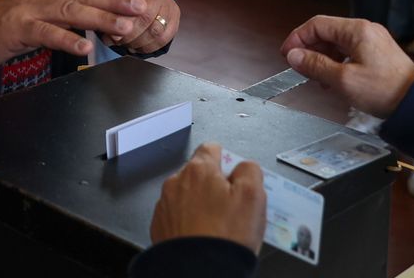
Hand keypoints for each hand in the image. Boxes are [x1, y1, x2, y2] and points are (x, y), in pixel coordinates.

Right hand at [0, 0, 147, 69]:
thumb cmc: (8, 24)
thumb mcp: (40, 10)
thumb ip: (67, 10)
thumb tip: (101, 15)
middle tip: (141, 6)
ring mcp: (28, 8)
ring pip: (70, 11)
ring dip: (100, 18)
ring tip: (124, 27)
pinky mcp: (16, 28)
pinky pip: (45, 33)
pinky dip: (66, 39)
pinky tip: (85, 47)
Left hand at [109, 0, 179, 53]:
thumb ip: (109, 14)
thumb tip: (111, 37)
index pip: (133, 3)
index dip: (122, 22)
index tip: (112, 34)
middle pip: (147, 17)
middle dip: (131, 35)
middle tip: (119, 42)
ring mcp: (168, 0)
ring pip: (157, 30)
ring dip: (140, 42)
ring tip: (128, 45)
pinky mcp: (175, 14)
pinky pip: (165, 37)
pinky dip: (150, 46)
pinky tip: (138, 46)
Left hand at [150, 143, 265, 253]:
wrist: (199, 272)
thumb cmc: (224, 237)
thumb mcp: (253, 196)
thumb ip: (250, 170)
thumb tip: (244, 166)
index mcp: (199, 170)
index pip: (213, 149)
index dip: (228, 162)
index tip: (236, 179)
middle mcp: (177, 183)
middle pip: (200, 174)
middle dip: (214, 187)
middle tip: (231, 209)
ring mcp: (165, 205)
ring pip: (188, 196)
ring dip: (200, 205)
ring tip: (217, 228)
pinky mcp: (160, 227)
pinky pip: (177, 217)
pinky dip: (188, 223)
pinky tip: (202, 237)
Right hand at [280, 15, 413, 117]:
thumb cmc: (386, 90)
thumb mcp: (343, 80)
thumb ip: (315, 65)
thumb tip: (294, 56)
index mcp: (357, 30)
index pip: (317, 24)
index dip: (298, 38)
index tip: (287, 54)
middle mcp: (365, 30)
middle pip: (327, 32)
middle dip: (310, 50)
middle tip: (299, 68)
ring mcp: (372, 41)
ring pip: (337, 44)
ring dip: (322, 58)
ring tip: (316, 78)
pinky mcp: (377, 54)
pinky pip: (348, 52)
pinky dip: (336, 63)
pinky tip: (333, 80)